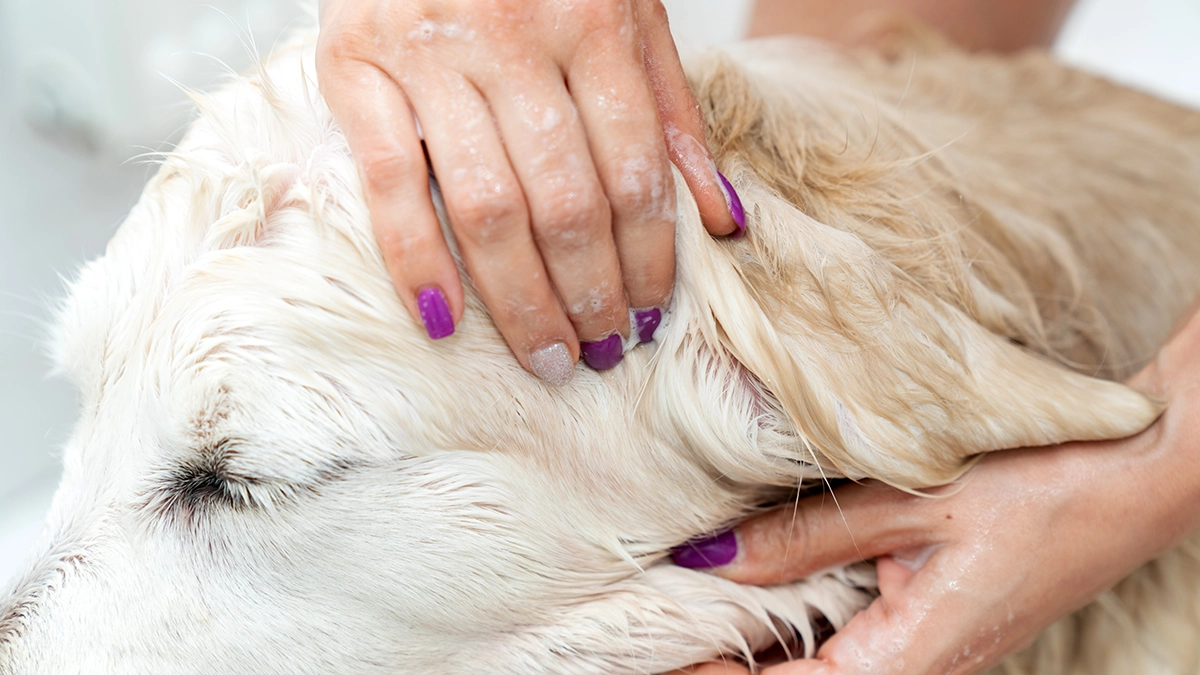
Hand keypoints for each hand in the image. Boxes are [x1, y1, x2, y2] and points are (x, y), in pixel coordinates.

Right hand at [316, 0, 742, 383]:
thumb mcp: (629, 13)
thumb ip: (673, 113)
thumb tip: (724, 222)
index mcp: (596, 23)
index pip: (633, 174)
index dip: (647, 259)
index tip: (649, 316)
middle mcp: (517, 38)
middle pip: (566, 205)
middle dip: (590, 295)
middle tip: (600, 353)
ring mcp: (430, 52)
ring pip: (488, 208)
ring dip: (522, 300)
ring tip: (548, 356)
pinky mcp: (354, 63)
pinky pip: (390, 182)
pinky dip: (414, 258)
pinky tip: (443, 321)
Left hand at [672, 299, 1199, 674]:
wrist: (1142, 473)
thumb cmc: (1042, 484)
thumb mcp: (912, 502)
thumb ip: (808, 536)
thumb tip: (709, 558)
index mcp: (910, 660)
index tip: (656, 655)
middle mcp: (919, 669)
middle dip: (726, 667)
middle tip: (657, 633)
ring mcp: (930, 650)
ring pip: (823, 667)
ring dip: (758, 647)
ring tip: (691, 613)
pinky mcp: (937, 623)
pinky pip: (852, 640)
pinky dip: (798, 623)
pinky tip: (761, 593)